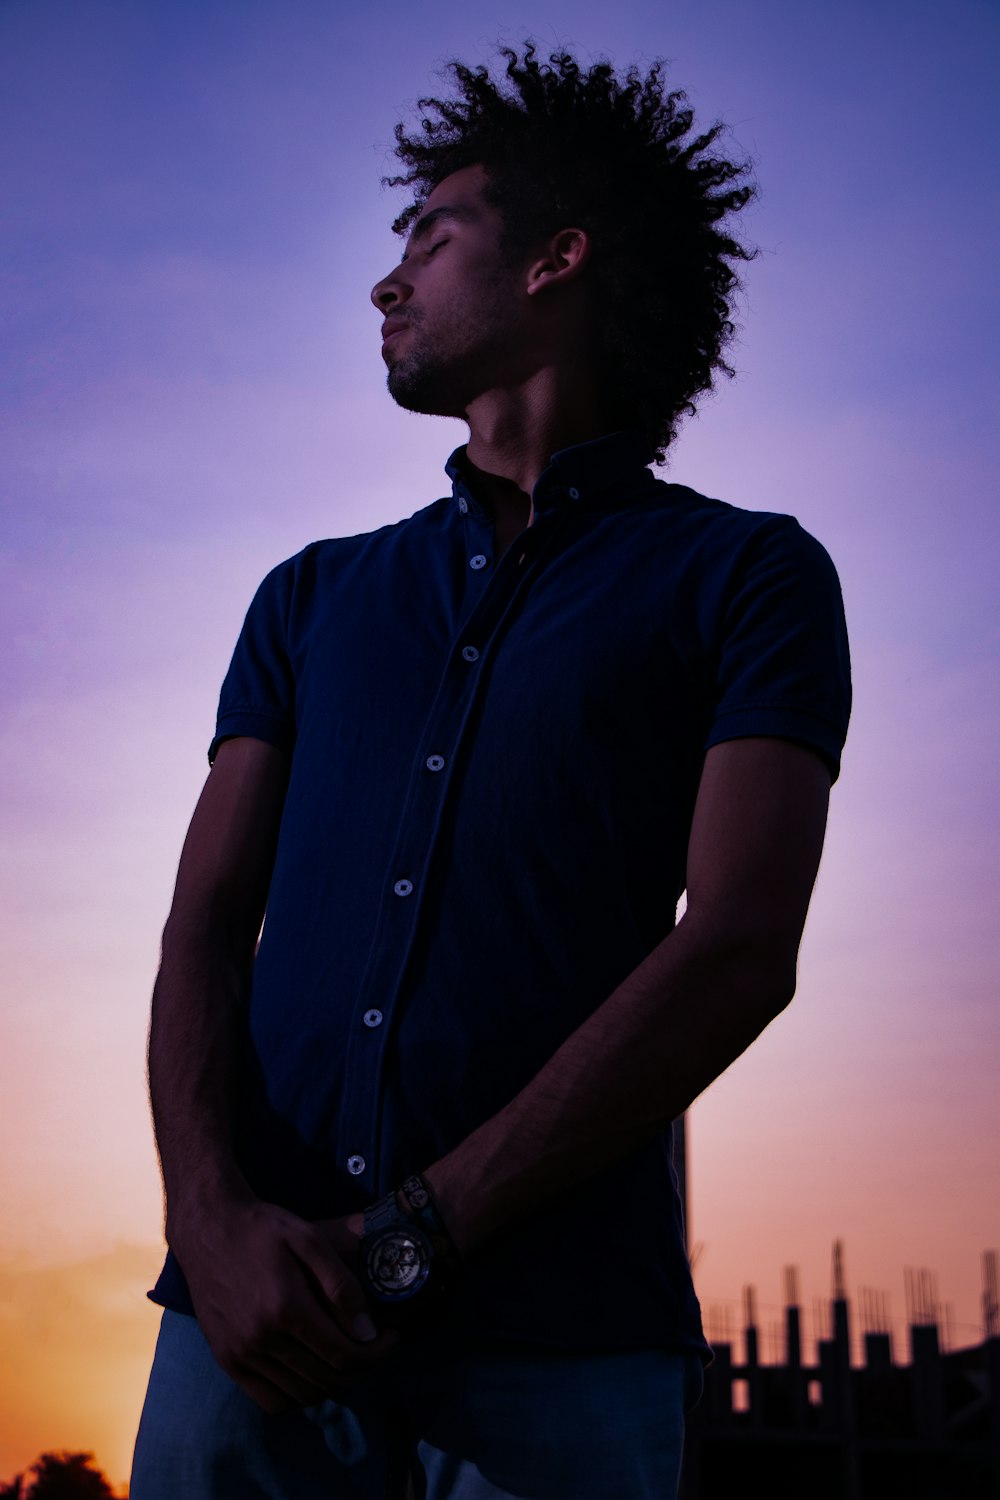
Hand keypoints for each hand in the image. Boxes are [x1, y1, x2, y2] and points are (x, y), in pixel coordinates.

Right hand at [169, 1193, 396, 1412]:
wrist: (209, 1228)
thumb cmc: (264, 1228)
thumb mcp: (310, 1239)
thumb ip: (341, 1285)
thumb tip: (367, 1331)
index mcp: (287, 1308)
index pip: (344, 1355)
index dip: (377, 1352)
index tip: (392, 1336)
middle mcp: (262, 1339)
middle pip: (327, 1378)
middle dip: (361, 1366)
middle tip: (374, 1345)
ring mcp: (241, 1354)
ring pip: (301, 1394)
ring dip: (332, 1383)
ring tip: (345, 1356)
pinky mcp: (227, 1360)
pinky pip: (270, 1401)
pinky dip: (297, 1396)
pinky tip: (310, 1370)